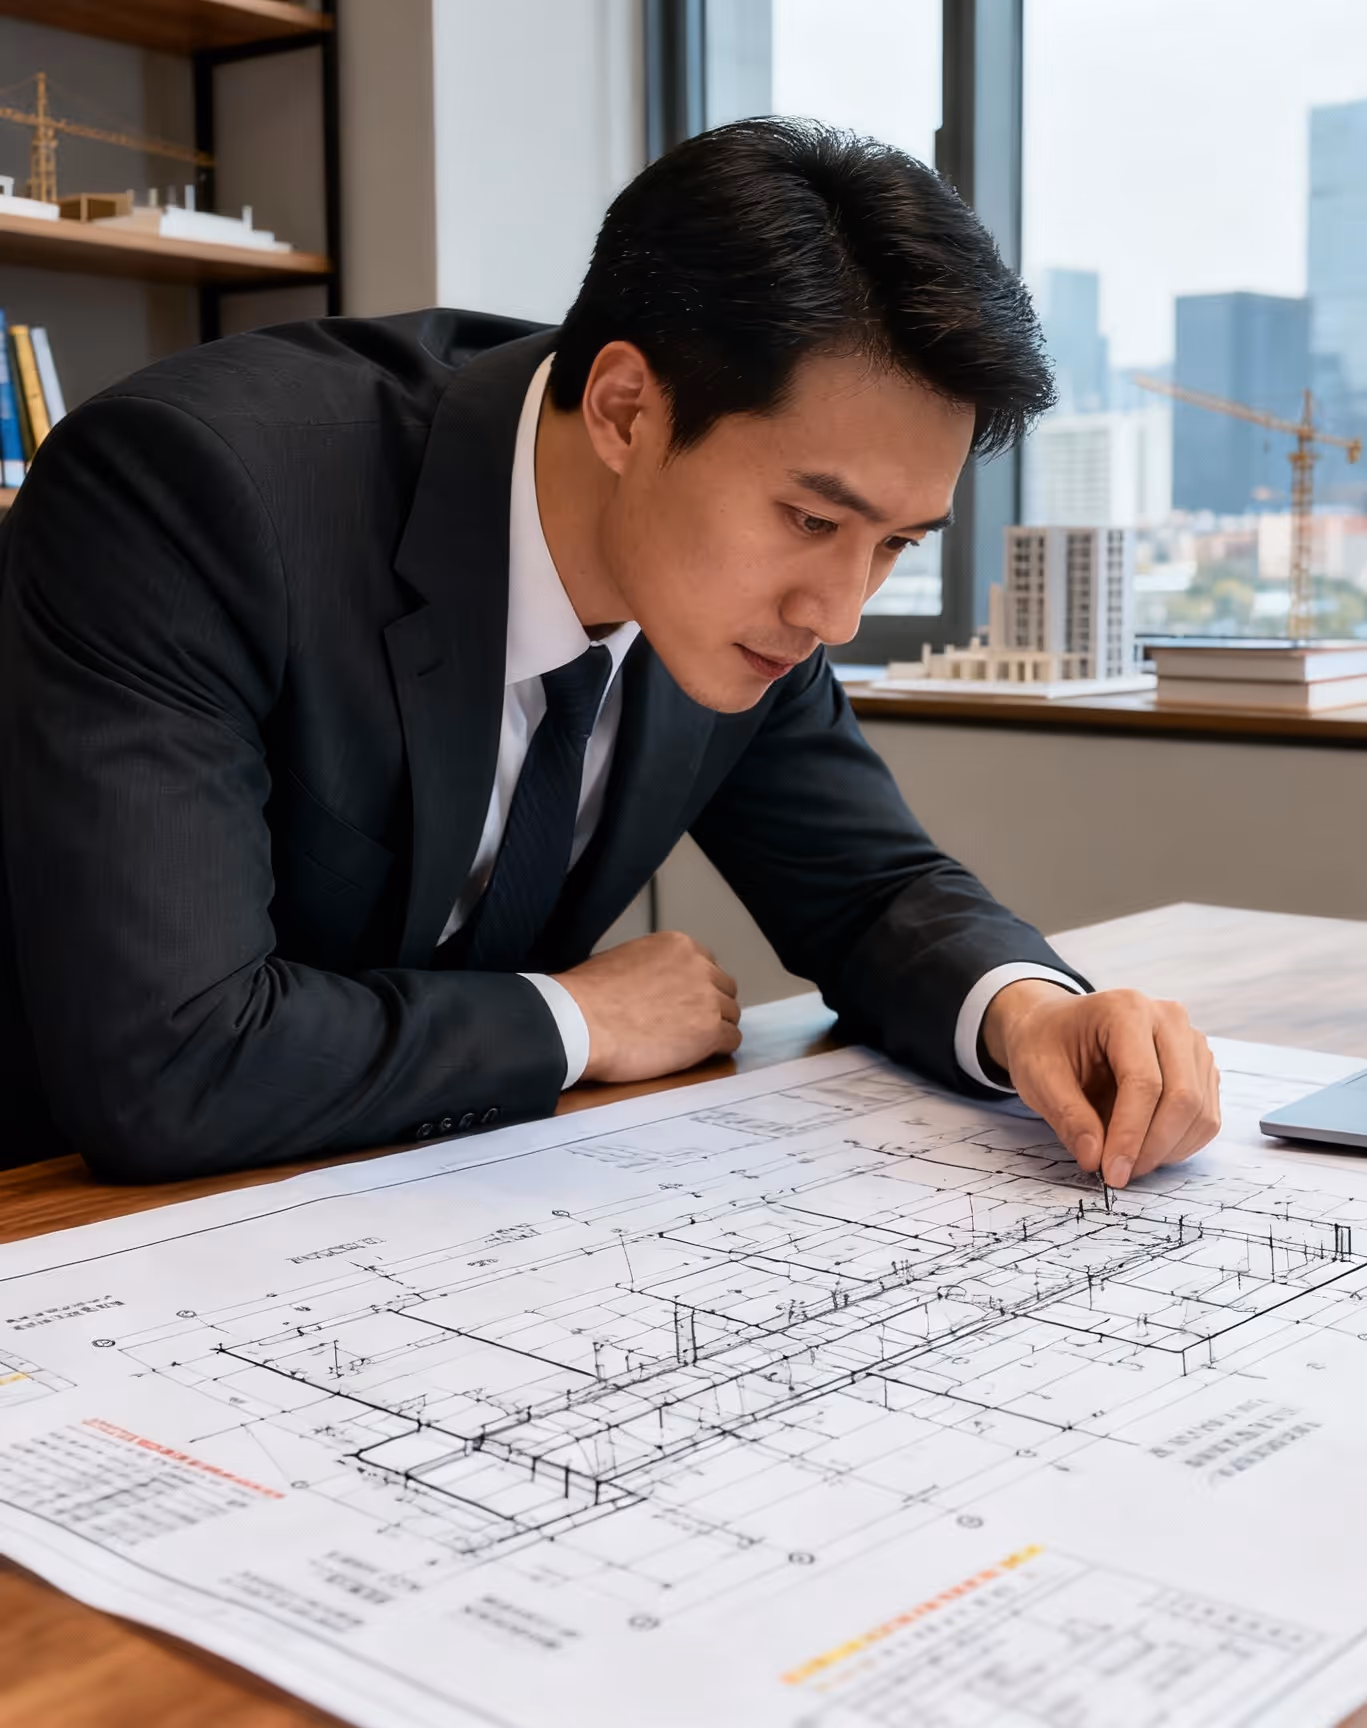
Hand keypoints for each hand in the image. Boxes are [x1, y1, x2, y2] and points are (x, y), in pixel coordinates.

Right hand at [552, 931, 741, 1083]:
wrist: (578, 1022)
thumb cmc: (586, 996)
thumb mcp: (623, 960)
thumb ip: (653, 967)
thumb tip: (658, 985)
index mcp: (678, 945)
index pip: (707, 966)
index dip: (697, 988)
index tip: (687, 1003)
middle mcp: (698, 966)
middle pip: (723, 989)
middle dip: (709, 1007)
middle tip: (688, 1026)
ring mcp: (707, 999)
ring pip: (731, 1015)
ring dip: (714, 1029)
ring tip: (690, 1045)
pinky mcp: (709, 1031)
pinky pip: (731, 1042)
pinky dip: (717, 1051)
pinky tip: (697, 1056)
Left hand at [981, 981, 1220, 1187]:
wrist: (1056, 1026)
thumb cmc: (1046, 1045)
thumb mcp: (1039, 1077)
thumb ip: (1068, 1117)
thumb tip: (1095, 1158)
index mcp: (1124, 1010)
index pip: (1144, 1082)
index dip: (1130, 1135)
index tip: (1111, 1173)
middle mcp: (1167, 1018)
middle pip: (1182, 1097)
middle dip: (1151, 1148)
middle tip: (1118, 1175)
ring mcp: (1190, 1040)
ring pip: (1200, 1111)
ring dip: (1167, 1150)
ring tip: (1127, 1160)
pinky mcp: (1199, 1065)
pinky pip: (1205, 1116)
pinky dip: (1180, 1143)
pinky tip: (1146, 1148)